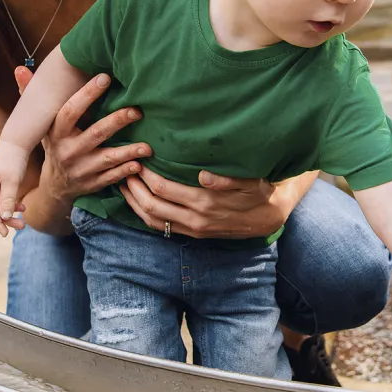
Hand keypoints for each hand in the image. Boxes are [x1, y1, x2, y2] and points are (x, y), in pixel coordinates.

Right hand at [0, 140, 31, 236]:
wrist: (15, 144)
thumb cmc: (13, 161)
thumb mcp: (12, 181)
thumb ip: (8, 199)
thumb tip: (5, 217)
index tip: (6, 234)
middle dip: (7, 219)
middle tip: (22, 226)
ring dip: (9, 212)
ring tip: (23, 219)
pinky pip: (0, 199)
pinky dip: (10, 204)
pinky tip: (21, 207)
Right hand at [14, 66, 151, 203]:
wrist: (54, 188)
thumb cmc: (54, 146)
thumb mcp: (41, 127)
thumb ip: (32, 97)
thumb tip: (20, 69)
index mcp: (56, 133)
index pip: (70, 110)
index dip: (87, 94)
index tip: (105, 78)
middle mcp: (68, 151)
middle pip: (96, 133)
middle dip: (117, 121)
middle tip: (137, 110)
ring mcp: (81, 169)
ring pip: (108, 158)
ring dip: (129, 151)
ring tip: (148, 146)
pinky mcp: (93, 184)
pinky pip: (112, 177)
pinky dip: (126, 171)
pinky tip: (140, 164)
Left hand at [119, 167, 296, 238]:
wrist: (268, 218)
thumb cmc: (258, 192)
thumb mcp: (249, 182)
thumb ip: (226, 179)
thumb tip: (203, 175)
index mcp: (204, 202)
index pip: (163, 189)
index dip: (146, 175)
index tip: (138, 158)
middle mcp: (194, 219)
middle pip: (151, 205)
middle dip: (134, 187)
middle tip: (124, 168)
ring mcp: (192, 229)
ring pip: (151, 219)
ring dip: (134, 202)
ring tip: (123, 184)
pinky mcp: (193, 233)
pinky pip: (160, 227)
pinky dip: (144, 214)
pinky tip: (137, 201)